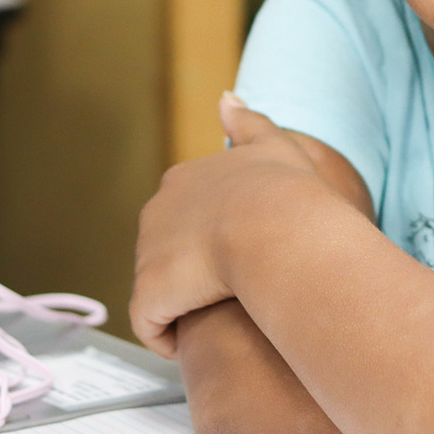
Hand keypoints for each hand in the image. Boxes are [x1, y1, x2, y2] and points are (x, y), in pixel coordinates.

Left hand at [130, 95, 320, 358]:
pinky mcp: (150, 296)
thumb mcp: (273, 145)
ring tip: (227, 314)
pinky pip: (155, 326)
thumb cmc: (285, 189)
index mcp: (182, 180)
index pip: (187, 213)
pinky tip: (206, 336)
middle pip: (170, 249)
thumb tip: (226, 97)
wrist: (277, 227)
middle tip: (240, 283)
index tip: (244, 248)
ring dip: (188, 302)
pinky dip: (173, 335)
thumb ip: (249, 121)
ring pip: (163, 288)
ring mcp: (148, 256)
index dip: (213, 233)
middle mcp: (156, 214)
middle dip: (196, 268)